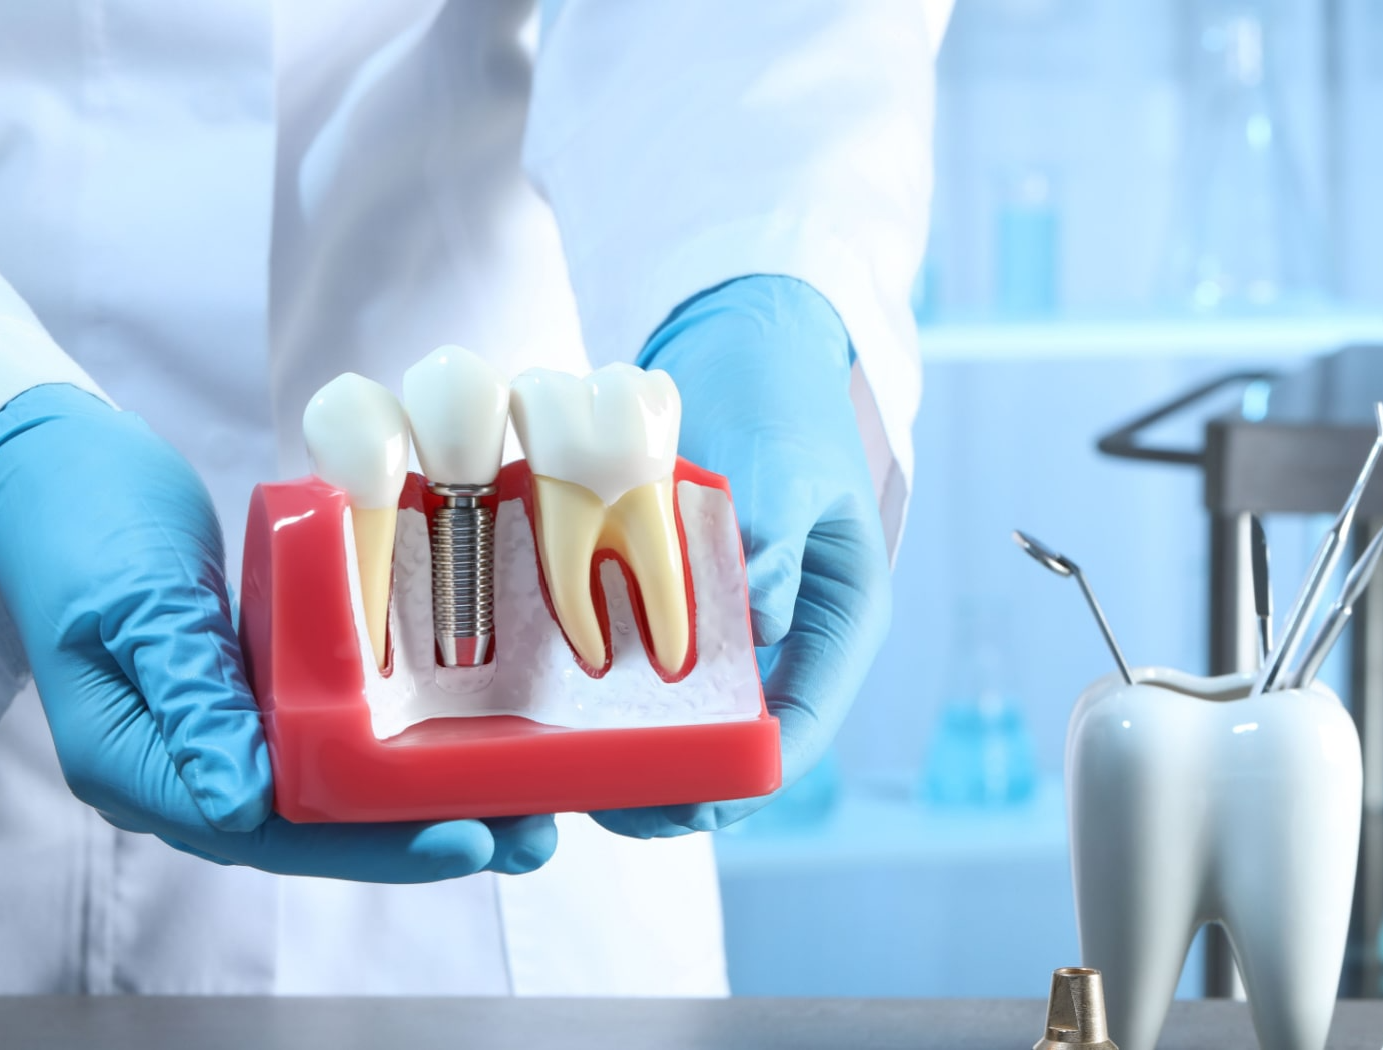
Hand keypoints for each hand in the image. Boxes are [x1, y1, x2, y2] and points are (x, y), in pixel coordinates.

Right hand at [0, 384, 555, 880]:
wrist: (47, 464)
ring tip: (523, 807)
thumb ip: (187, 696)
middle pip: (314, 830)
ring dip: (420, 800)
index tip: (465, 838)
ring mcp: (217, 734)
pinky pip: (328, 737)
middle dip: (421, 837)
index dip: (370, 844)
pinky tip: (466, 741)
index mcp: (137, 765)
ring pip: (329, 793)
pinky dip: (394, 745)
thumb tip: (243, 804)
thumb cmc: (78, 520)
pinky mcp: (248, 694)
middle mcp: (184, 768)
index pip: (267, 831)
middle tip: (530, 837)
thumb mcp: (133, 600)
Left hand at [592, 275, 893, 836]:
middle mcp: (784, 641)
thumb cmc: (784, 400)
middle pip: (735, 741)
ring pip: (683, 715)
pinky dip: (603, 689)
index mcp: (836, 621)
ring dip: (631, 747)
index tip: (681, 804)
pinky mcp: (676, 602)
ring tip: (562, 768)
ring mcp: (728, 626)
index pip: (800, 729)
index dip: (742, 779)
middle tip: (598, 801)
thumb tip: (763, 612)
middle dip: (675, 781)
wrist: (744, 345)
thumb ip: (780, 534)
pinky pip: (640, 664)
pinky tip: (547, 701)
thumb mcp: (790, 462)